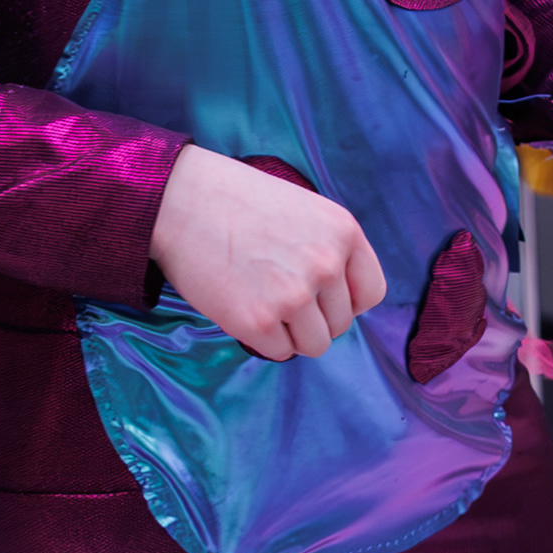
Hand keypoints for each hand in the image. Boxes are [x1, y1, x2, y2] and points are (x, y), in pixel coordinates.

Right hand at [149, 147, 386, 360]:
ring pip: (314, 345)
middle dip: (312, 317)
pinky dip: (262, 339)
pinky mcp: (259, 321)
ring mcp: (294, 294)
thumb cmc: (239, 203)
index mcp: (343, 232)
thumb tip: (340, 303)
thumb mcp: (304, 210)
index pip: (370, 293)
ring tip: (261, 300)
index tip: (321, 296)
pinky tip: (242, 305)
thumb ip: (330, 250)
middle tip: (275, 290)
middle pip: (339, 324)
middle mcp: (326, 264)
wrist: (181, 200)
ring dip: (290, 333)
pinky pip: (279, 353)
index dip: (345, 301)